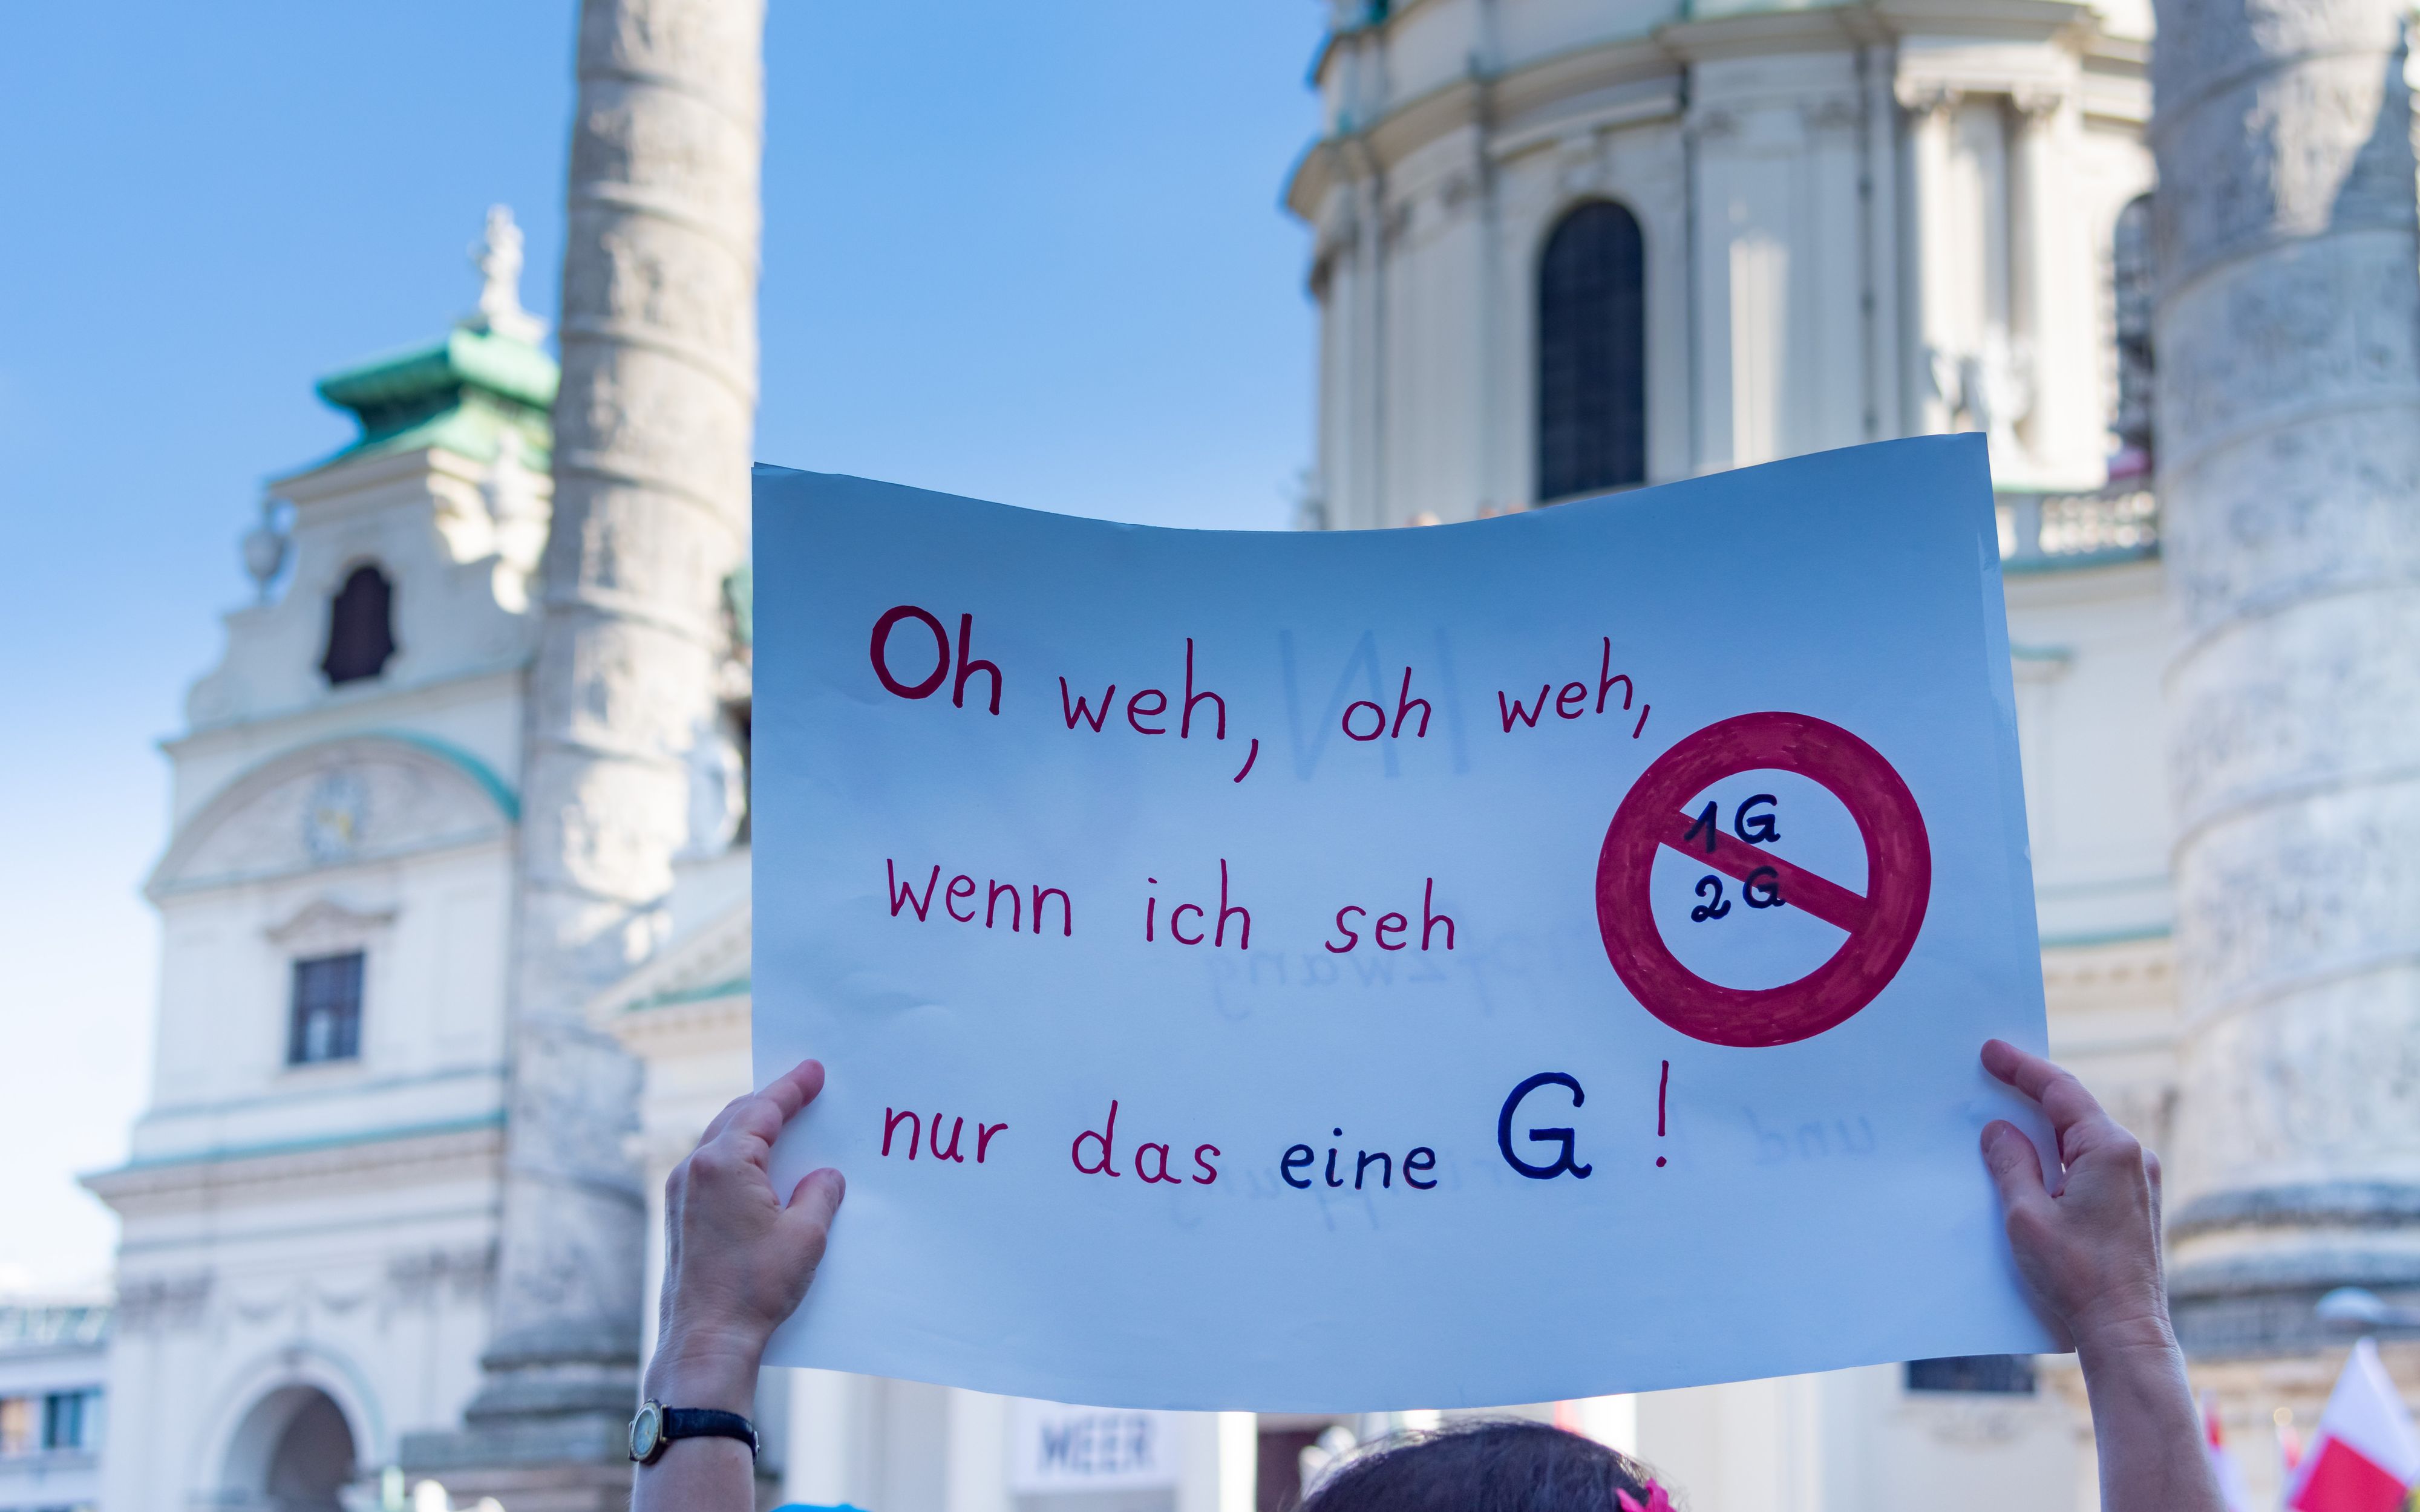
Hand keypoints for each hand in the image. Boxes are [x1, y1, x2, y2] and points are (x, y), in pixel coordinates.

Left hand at [649, 1058, 845, 1411]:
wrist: (705, 1341)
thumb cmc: (755, 1289)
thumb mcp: (806, 1235)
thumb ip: (819, 1193)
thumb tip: (825, 1176)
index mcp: (723, 1164)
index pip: (762, 1110)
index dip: (792, 1088)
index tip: (814, 1070)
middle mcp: (693, 1171)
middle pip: (735, 1118)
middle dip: (770, 1103)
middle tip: (802, 1091)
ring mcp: (680, 1195)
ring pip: (719, 1143)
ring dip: (751, 1131)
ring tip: (783, 1127)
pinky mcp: (678, 1218)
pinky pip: (710, 1171)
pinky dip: (737, 1159)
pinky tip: (759, 1172)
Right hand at [1977, 1039, 2169, 1355]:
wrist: (2126, 1331)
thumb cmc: (2077, 1277)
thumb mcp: (2027, 1215)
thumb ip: (2011, 1163)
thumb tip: (1999, 1129)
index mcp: (2109, 1150)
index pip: (2060, 1091)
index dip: (2022, 1068)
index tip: (1991, 1051)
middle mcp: (2135, 1158)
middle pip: (2075, 1111)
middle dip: (2033, 1093)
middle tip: (1993, 1076)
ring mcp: (2142, 1182)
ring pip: (2085, 1138)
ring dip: (2047, 1128)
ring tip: (2009, 1118)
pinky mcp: (2138, 1205)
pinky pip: (2095, 1164)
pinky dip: (2063, 1155)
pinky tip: (2038, 1164)